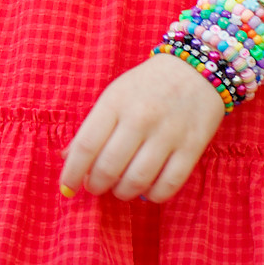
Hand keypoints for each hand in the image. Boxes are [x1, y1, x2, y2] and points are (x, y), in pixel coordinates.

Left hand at [60, 53, 224, 204]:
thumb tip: (66, 158)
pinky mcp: (192, 147)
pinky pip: (168, 185)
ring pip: (137, 181)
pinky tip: (147, 189)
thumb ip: (90, 128)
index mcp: (115, 103)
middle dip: (96, 186)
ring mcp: (168, 133)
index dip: (72, 174)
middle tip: (96, 186)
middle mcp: (141, 118)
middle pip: (109, 168)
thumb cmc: (147, 85)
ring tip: (120, 188)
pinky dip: (153, 195)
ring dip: (122, 193)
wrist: (197, 69)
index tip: (67, 188)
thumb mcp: (114, 96)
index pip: (86, 146)